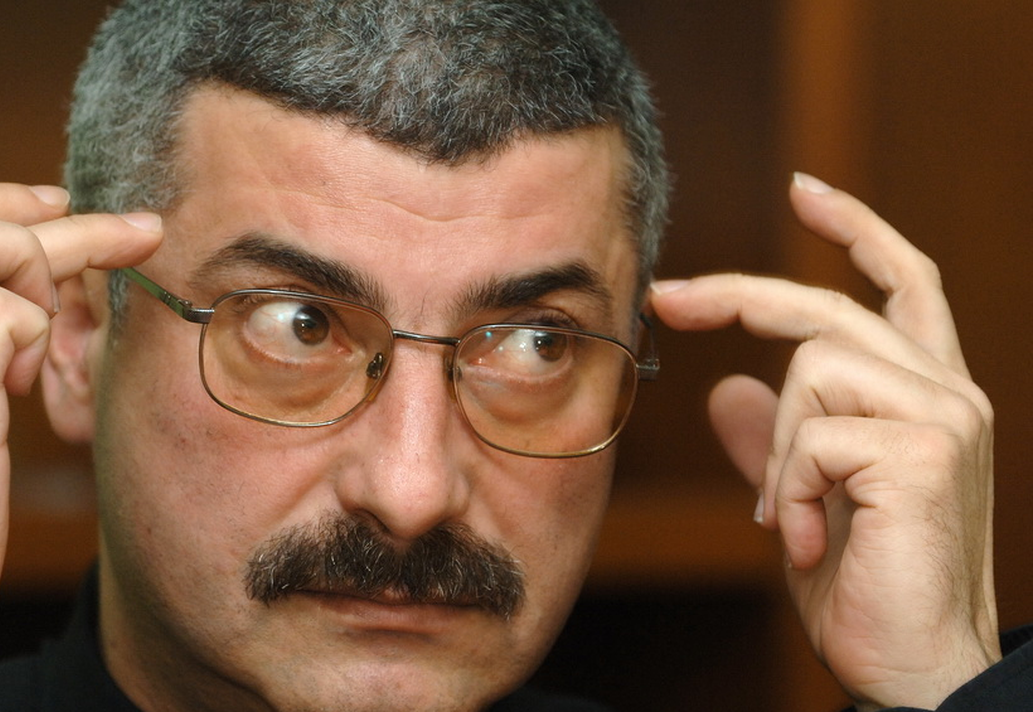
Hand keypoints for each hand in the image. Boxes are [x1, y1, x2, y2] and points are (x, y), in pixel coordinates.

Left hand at [650, 173, 999, 708]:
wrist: (910, 667)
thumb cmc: (861, 584)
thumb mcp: (799, 501)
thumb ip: (773, 442)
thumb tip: (726, 391)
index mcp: (925, 395)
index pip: (903, 285)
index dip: (856, 231)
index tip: (805, 189)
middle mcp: (948, 393)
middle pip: (831, 308)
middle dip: (740, 295)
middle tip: (667, 296)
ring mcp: (945, 417)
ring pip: (812, 368)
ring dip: (779, 453)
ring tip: (793, 520)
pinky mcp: (924, 450)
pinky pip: (811, 433)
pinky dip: (787, 491)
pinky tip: (809, 539)